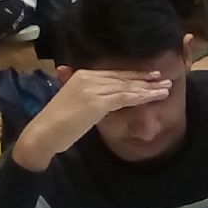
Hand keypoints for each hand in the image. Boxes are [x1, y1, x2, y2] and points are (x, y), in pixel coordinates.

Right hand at [12, 69, 171, 170]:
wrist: (43, 133)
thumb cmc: (56, 124)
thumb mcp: (73, 104)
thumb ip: (86, 97)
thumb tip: (100, 100)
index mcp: (81, 75)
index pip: (113, 74)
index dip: (132, 75)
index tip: (149, 76)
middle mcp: (87, 78)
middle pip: (122, 77)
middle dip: (144, 79)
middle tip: (163, 78)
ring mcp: (92, 89)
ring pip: (126, 86)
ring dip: (148, 88)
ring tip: (165, 88)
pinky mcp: (96, 102)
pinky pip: (124, 98)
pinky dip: (141, 96)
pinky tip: (153, 97)